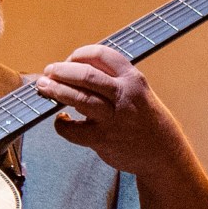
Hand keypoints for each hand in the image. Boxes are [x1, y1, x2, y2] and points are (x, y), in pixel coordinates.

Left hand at [37, 45, 181, 170]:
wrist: (163, 153)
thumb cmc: (144, 119)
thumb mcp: (138, 91)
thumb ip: (112, 80)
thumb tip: (73, 70)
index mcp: (133, 79)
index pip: (102, 55)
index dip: (79, 55)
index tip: (68, 61)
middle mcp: (124, 96)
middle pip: (85, 75)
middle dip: (61, 71)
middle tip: (48, 72)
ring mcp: (114, 119)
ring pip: (78, 99)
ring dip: (56, 91)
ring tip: (44, 87)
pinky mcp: (104, 140)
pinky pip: (73, 131)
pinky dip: (62, 125)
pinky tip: (61, 121)